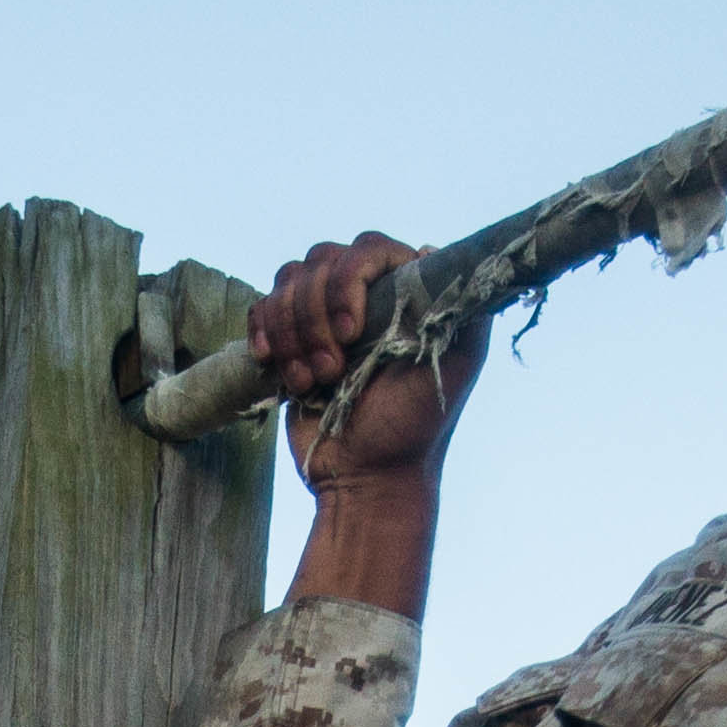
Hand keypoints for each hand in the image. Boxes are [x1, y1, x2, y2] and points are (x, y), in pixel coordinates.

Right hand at [249, 235, 489, 497]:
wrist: (366, 478)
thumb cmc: (414, 428)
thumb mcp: (462, 366)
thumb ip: (466, 309)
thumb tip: (426, 250)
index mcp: (402, 296)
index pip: (367, 249)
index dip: (348, 282)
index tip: (351, 332)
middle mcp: (362, 298)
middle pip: (320, 261)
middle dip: (317, 318)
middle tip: (333, 371)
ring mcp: (322, 318)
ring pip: (287, 283)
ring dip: (294, 337)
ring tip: (313, 382)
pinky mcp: (289, 343)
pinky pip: (261, 309)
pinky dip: (264, 334)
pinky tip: (273, 363)